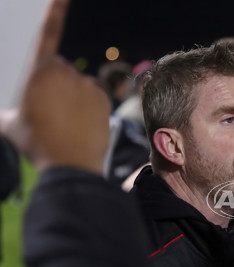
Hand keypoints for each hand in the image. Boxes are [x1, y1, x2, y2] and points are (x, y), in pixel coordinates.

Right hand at [2, 0, 110, 174]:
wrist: (70, 165)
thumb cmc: (35, 143)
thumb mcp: (8, 124)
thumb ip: (4, 109)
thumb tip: (1, 112)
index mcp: (39, 71)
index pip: (47, 34)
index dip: (54, 11)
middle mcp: (65, 72)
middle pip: (58, 69)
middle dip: (54, 83)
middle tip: (50, 110)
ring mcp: (87, 85)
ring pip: (77, 83)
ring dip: (72, 95)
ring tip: (66, 121)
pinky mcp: (103, 98)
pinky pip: (93, 94)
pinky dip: (88, 104)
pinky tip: (81, 122)